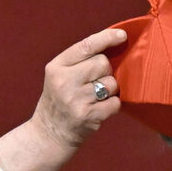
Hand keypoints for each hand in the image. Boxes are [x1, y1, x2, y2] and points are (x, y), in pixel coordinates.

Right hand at [0, 28, 125, 170]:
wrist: (49, 134)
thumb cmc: (59, 101)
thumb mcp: (58, 76)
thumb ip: (79, 61)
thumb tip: (113, 44)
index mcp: (56, 67)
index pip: (86, 45)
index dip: (107, 38)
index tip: (122, 36)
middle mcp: (64, 81)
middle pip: (103, 63)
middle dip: (105, 72)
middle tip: (93, 83)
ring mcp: (76, 99)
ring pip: (111, 83)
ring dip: (109, 90)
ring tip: (94, 99)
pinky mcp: (88, 116)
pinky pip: (115, 103)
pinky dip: (112, 106)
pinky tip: (99, 110)